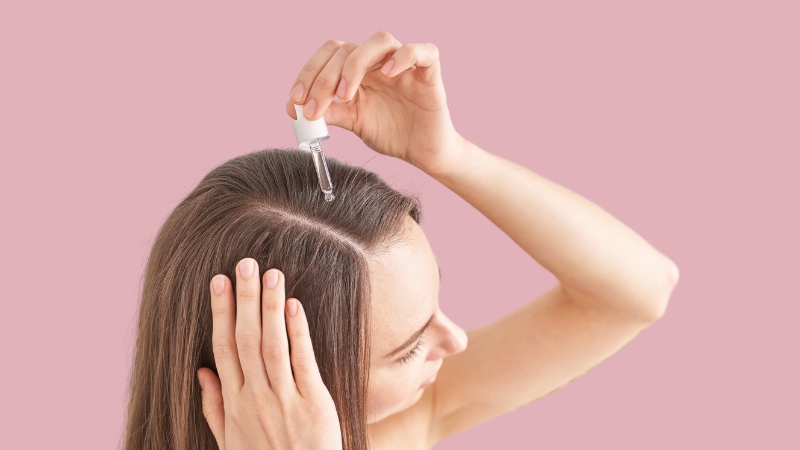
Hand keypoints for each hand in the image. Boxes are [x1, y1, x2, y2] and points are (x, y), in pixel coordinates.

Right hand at [198, 258, 342, 449]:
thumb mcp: (229, 441)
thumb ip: (215, 406)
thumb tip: (201, 372)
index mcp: (235, 402)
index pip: (223, 347)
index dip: (221, 312)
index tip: (218, 282)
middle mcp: (256, 396)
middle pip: (245, 339)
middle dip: (244, 299)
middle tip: (245, 264)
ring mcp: (285, 399)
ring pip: (272, 344)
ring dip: (269, 307)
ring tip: (270, 274)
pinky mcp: (314, 403)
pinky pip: (303, 362)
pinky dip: (298, 332)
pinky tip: (294, 306)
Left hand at [286, 30, 465, 176]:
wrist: (423, 152)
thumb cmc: (392, 133)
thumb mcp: (354, 122)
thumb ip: (329, 112)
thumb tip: (294, 109)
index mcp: (360, 70)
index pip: (330, 54)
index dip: (309, 73)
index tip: (296, 101)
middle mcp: (379, 61)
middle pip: (348, 49)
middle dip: (325, 78)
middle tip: (315, 108)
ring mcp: (404, 65)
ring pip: (380, 40)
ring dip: (355, 63)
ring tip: (346, 94)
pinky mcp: (429, 73)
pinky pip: (421, 51)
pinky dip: (403, 57)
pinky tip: (387, 74)